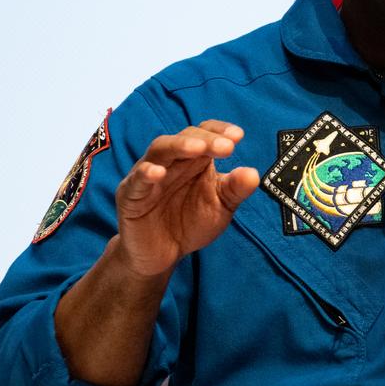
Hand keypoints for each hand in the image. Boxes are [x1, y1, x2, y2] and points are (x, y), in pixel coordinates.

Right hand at [114, 120, 259, 278]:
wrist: (163, 256)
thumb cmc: (191, 224)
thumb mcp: (220, 208)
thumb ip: (235, 190)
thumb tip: (253, 173)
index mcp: (194, 160)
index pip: (204, 133)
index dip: (219, 130)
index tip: (239, 135)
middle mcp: (171, 162)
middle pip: (185, 138)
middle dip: (206, 140)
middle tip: (227, 146)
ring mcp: (149, 176)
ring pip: (160, 150)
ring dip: (179, 146)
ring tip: (198, 149)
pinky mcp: (130, 195)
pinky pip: (136, 180)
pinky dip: (145, 173)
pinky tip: (158, 173)